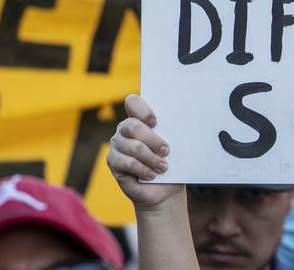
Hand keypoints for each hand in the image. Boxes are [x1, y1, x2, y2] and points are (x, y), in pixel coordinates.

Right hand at [108, 94, 183, 211]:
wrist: (164, 189)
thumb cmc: (171, 163)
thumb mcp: (174, 145)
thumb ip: (170, 132)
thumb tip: (181, 121)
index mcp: (139, 118)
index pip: (132, 102)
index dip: (142, 110)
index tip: (156, 122)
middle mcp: (125, 129)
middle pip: (132, 125)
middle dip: (152, 139)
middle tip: (166, 150)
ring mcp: (117, 144)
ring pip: (132, 146)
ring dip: (151, 158)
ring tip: (163, 167)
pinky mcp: (113, 161)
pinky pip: (127, 162)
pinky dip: (143, 169)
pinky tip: (152, 175)